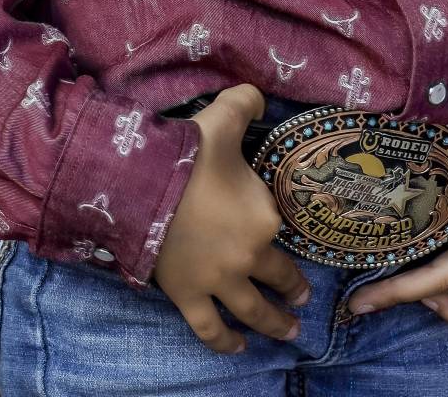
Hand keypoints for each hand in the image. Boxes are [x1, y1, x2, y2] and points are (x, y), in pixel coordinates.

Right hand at [151, 83, 313, 354]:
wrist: (144, 183)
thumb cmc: (190, 151)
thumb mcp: (225, 116)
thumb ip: (248, 103)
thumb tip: (259, 99)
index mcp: (265, 217)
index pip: (281, 229)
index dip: (283, 231)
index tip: (288, 238)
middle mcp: (248, 256)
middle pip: (277, 277)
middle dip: (293, 290)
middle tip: (302, 299)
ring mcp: (219, 281)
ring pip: (253, 312)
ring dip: (274, 324)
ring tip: (288, 331)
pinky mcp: (188, 295)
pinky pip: (210, 329)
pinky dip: (225, 342)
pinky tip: (238, 348)